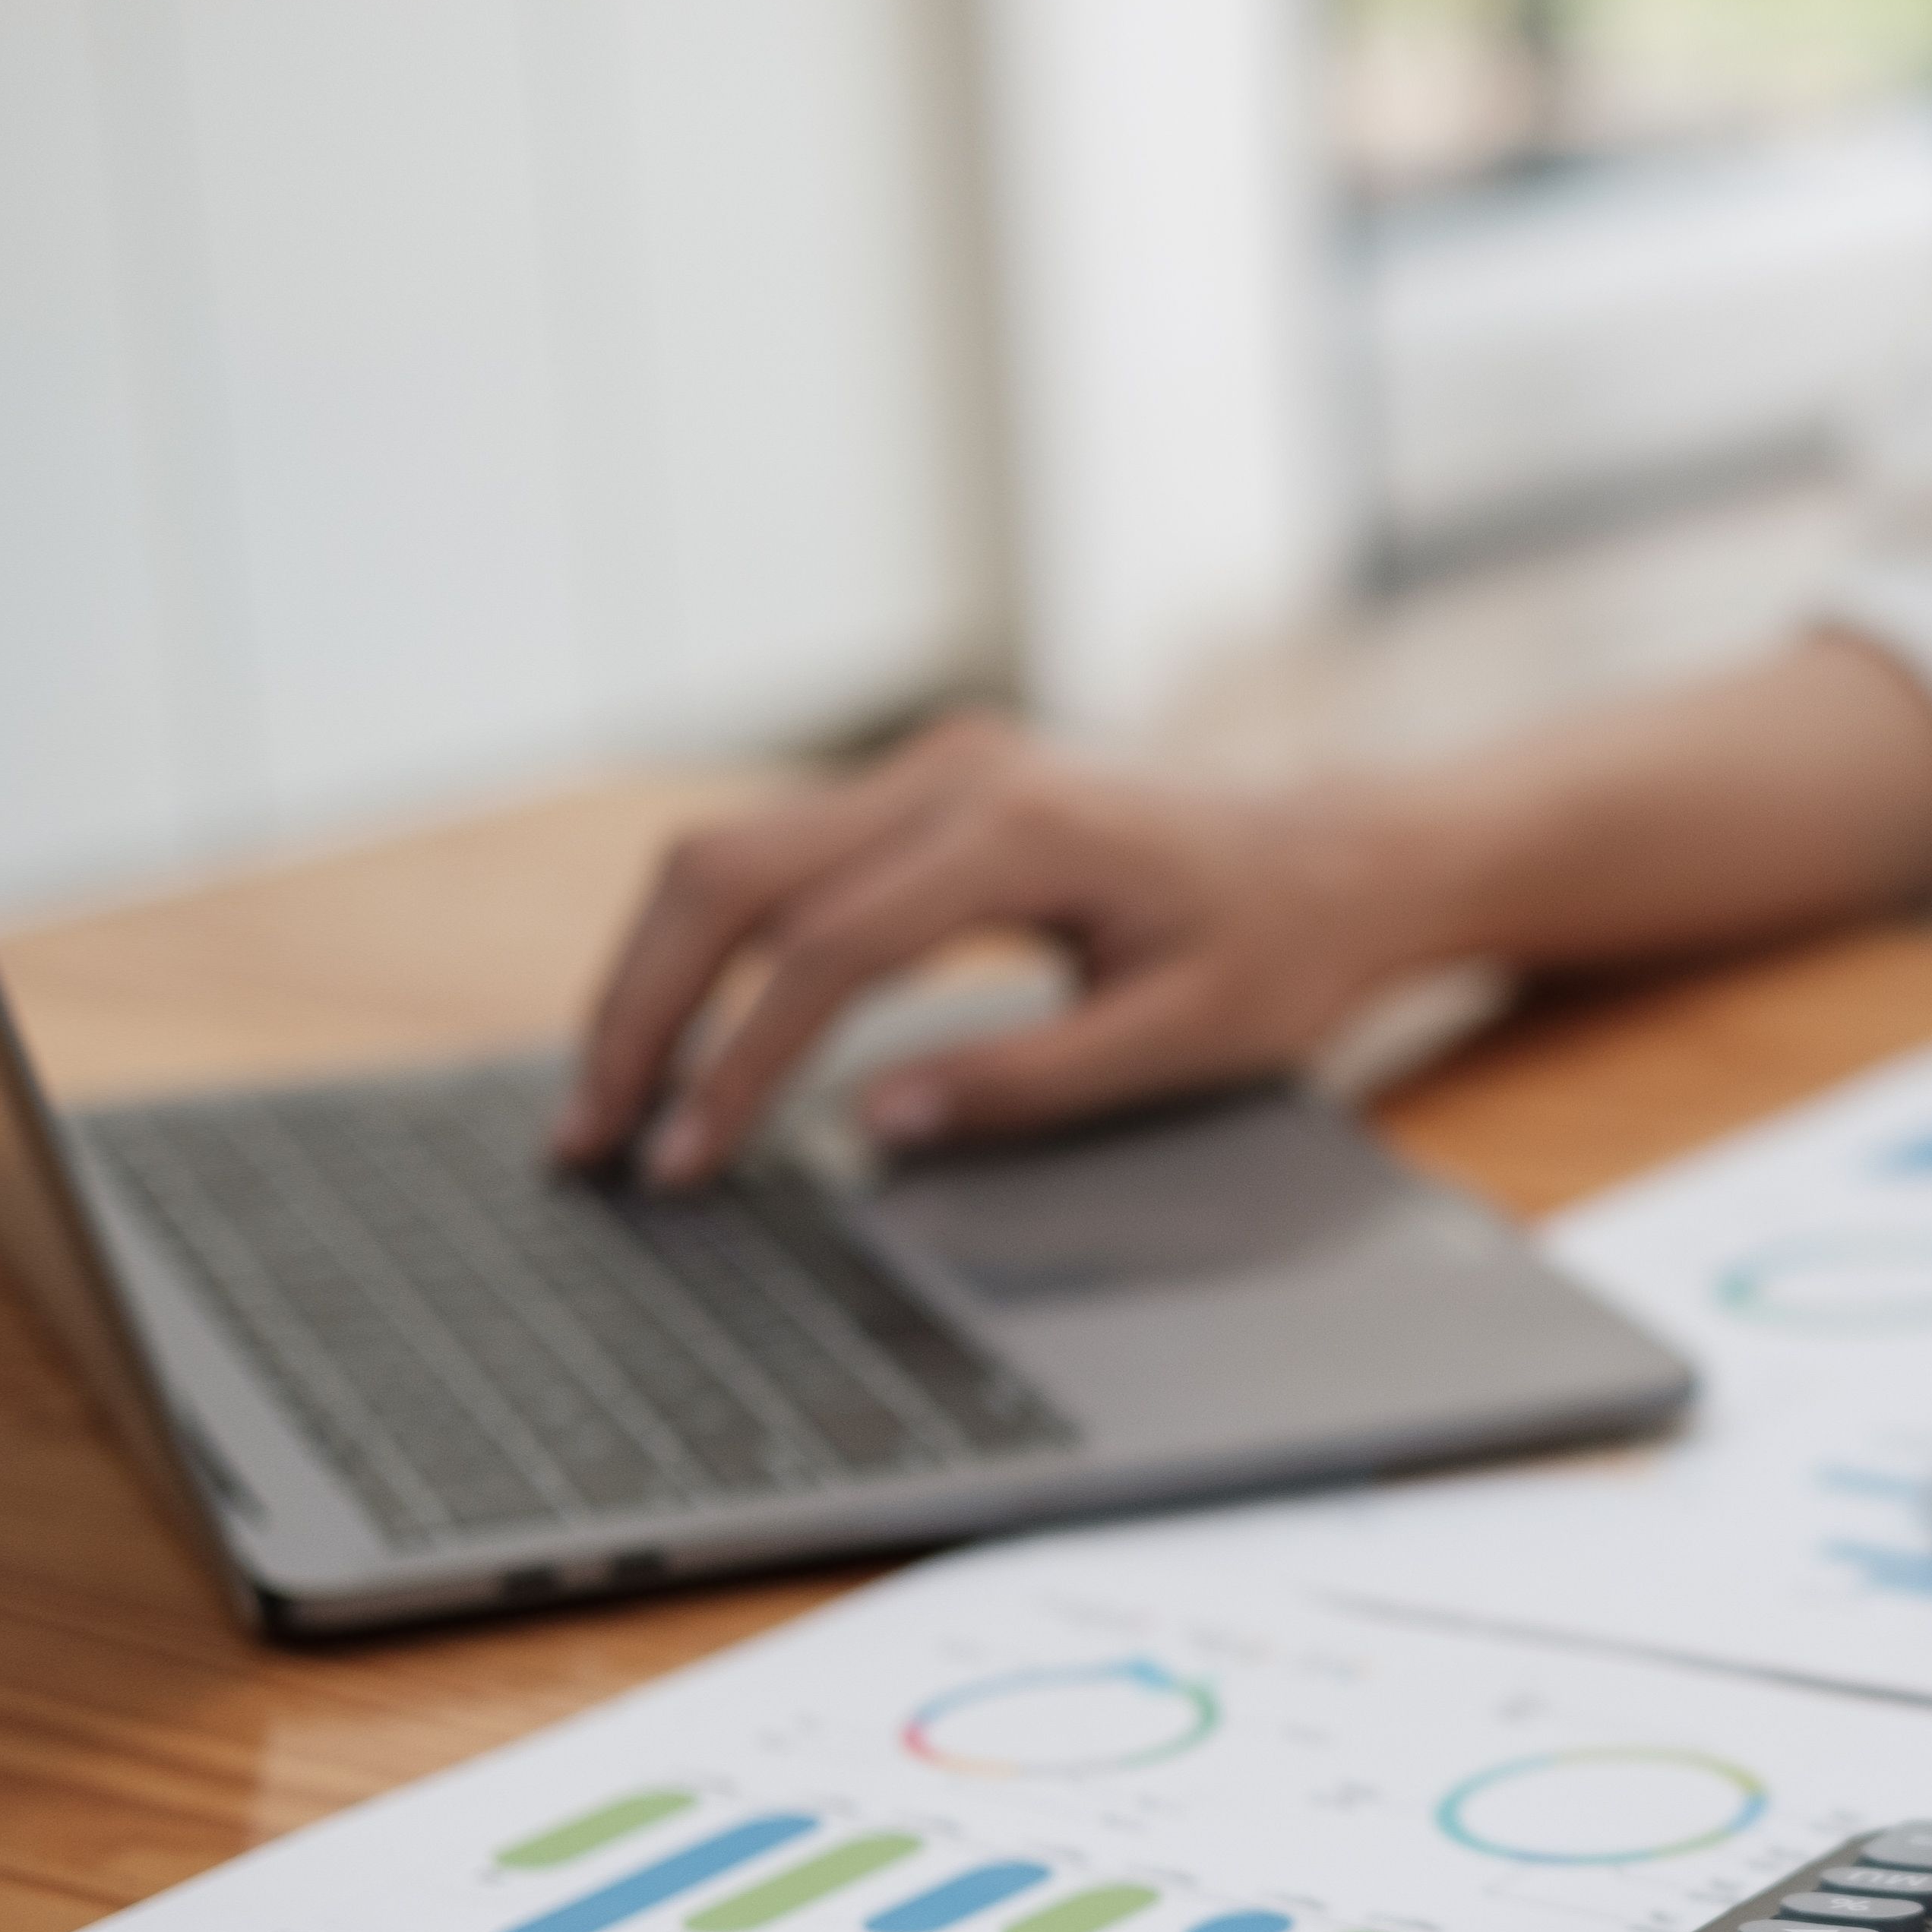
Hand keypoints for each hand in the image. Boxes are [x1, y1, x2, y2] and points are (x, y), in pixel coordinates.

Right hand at [551, 714, 1427, 1184]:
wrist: (1342, 852)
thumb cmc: (1282, 946)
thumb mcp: (1182, 1038)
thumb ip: (1029, 1082)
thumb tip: (875, 1128)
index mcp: (1016, 829)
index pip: (823, 948)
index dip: (737, 1064)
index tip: (686, 1163)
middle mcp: (953, 773)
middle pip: (729, 873)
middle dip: (642, 1009)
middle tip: (590, 1140)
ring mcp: (931, 768)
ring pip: (729, 853)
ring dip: (656, 975)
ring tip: (608, 1103)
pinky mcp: (924, 790)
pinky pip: (778, 855)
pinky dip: (710, 944)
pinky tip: (680, 1036)